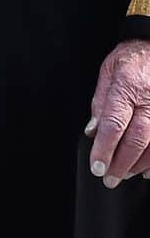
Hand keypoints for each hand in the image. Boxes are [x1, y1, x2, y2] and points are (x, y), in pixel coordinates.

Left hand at [87, 39, 149, 185]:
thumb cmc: (130, 58)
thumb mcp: (107, 71)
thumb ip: (100, 102)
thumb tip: (92, 130)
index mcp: (127, 88)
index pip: (113, 124)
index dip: (104, 148)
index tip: (97, 165)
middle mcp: (149, 102)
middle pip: (136, 141)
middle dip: (121, 163)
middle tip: (108, 178)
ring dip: (138, 165)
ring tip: (123, 174)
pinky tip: (146, 170)